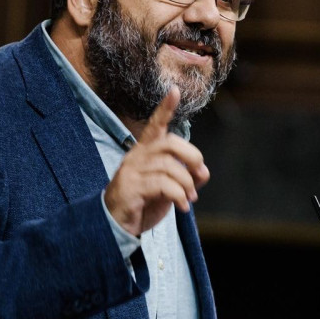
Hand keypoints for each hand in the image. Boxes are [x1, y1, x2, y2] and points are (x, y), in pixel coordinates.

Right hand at [103, 86, 209, 235]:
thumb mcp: (169, 188)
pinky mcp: (130, 188)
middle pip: (170, 143)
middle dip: (192, 157)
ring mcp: (132, 172)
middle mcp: (136, 157)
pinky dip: (179, 195)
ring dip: (187, 184)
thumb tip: (203, 171)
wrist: (117, 227)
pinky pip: (162, 185)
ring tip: (189, 199)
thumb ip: (186, 176)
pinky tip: (182, 207)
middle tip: (198, 176)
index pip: (155, 125)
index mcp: (145, 152)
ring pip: (169, 166)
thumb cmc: (143, 204)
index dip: (165, 108)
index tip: (174, 91)